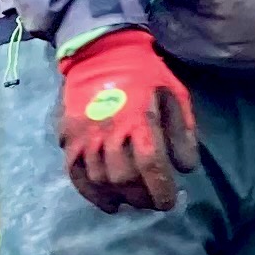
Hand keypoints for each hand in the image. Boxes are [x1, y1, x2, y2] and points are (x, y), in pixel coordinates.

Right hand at [57, 28, 197, 213]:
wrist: (100, 51)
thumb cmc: (144, 74)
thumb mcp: (174, 94)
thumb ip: (183, 132)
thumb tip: (186, 168)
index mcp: (139, 118)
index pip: (150, 164)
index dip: (160, 189)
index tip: (168, 202)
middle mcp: (109, 130)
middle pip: (124, 178)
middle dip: (142, 197)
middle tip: (152, 202)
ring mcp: (85, 136)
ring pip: (101, 180)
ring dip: (120, 197)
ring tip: (134, 201)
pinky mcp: (69, 138)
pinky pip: (76, 175)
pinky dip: (92, 195)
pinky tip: (109, 203)